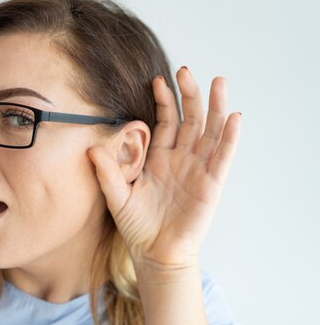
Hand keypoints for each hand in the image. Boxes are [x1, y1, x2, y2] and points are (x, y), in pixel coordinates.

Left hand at [87, 67, 240, 270]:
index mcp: (159, 158)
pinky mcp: (211, 185)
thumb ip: (107, 172)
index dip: (164, 101)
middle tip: (186, 71)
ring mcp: (198, 170)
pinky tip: (234, 118)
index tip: (157, 80)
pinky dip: (228, 138)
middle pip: (190, 119)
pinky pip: (222, 158)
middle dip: (190, 95)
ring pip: (210, 132)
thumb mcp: (117, 196)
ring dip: (216, 108)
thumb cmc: (137, 225)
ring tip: (219, 82)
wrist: (154, 253)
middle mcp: (181, 159)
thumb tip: (91, 148)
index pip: (166, 122)